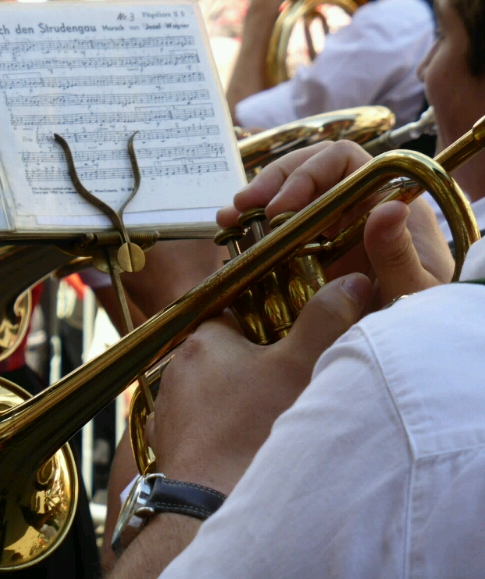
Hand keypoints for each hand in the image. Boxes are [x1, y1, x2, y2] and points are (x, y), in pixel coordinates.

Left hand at [145, 273, 371, 493]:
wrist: (210, 504)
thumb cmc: (252, 432)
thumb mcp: (301, 367)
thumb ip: (325, 320)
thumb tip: (352, 282)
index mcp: (205, 340)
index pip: (238, 315)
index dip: (270, 328)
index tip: (292, 344)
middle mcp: (177, 369)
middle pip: (225, 354)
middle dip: (255, 366)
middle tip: (287, 386)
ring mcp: (169, 408)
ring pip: (211, 392)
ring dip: (235, 400)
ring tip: (267, 420)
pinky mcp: (167, 443)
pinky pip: (199, 426)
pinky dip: (219, 431)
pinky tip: (243, 445)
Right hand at [218, 141, 453, 308]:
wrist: (408, 346)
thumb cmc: (421, 319)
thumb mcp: (413, 292)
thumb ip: (399, 254)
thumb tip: (389, 208)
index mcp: (385, 203)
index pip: (343, 161)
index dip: (307, 174)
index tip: (279, 209)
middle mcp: (356, 207)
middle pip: (309, 169)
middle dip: (272, 182)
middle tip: (242, 207)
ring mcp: (331, 227)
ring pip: (290, 193)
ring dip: (256, 200)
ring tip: (228, 217)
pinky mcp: (311, 249)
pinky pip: (279, 224)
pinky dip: (254, 225)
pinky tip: (231, 234)